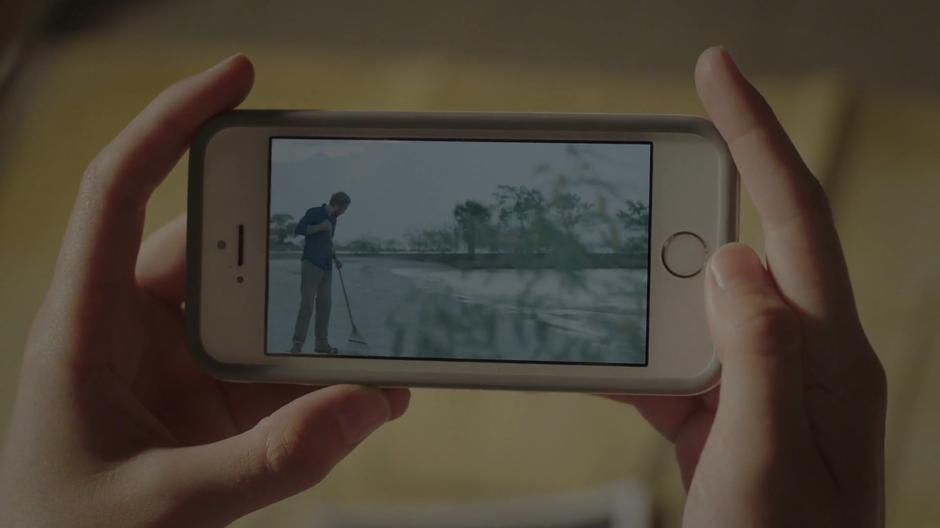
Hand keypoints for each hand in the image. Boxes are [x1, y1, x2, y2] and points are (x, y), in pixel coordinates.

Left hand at [0, 55, 408, 526]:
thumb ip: (271, 461)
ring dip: (315, 328)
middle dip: (284, 245)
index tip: (235, 77)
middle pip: (216, 253)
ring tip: (378, 335)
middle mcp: (132, 333)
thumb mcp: (166, 508)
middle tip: (352, 226)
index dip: (169, 122)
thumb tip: (373, 402)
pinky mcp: (211, 407)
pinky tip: (369, 393)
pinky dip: (323, 380)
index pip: (118, 192)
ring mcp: (177, 370)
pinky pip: (276, 373)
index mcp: (86, 328)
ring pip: (256, 316)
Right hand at [614, 48, 885, 526]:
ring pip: (703, 307)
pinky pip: (682, 362)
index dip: (754, 135)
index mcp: (828, 356)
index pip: (792, 216)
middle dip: (695, 199)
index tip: (716, 73)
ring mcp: (766, 388)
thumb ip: (759, 356)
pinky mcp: (731, 418)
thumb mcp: (767, 460)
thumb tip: (733, 262)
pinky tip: (609, 356)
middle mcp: (803, 359)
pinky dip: (641, 352)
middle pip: (746, 247)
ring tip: (608, 279)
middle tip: (639, 175)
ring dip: (654, 290)